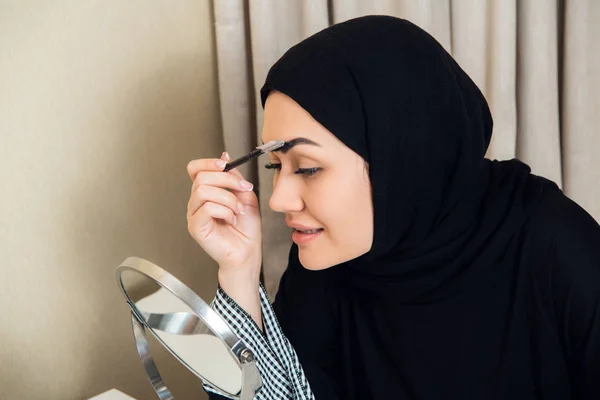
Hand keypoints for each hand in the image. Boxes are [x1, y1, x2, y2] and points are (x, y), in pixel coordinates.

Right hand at [186, 152, 261, 274]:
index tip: (226, 164)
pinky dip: (225, 210)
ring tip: (238, 210)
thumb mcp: (245, 195)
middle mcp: (196, 202)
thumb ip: (234, 177)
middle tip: (244, 190)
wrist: (248, 251)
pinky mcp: (195, 227)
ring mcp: (194, 214)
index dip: (207, 162)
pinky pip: (206, 208)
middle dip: (227, 180)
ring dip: (228, 198)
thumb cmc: (246, 228)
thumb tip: (225, 156)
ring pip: (203, 191)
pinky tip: (232, 219)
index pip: (195, 169)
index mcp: (206, 192)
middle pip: (201, 177)